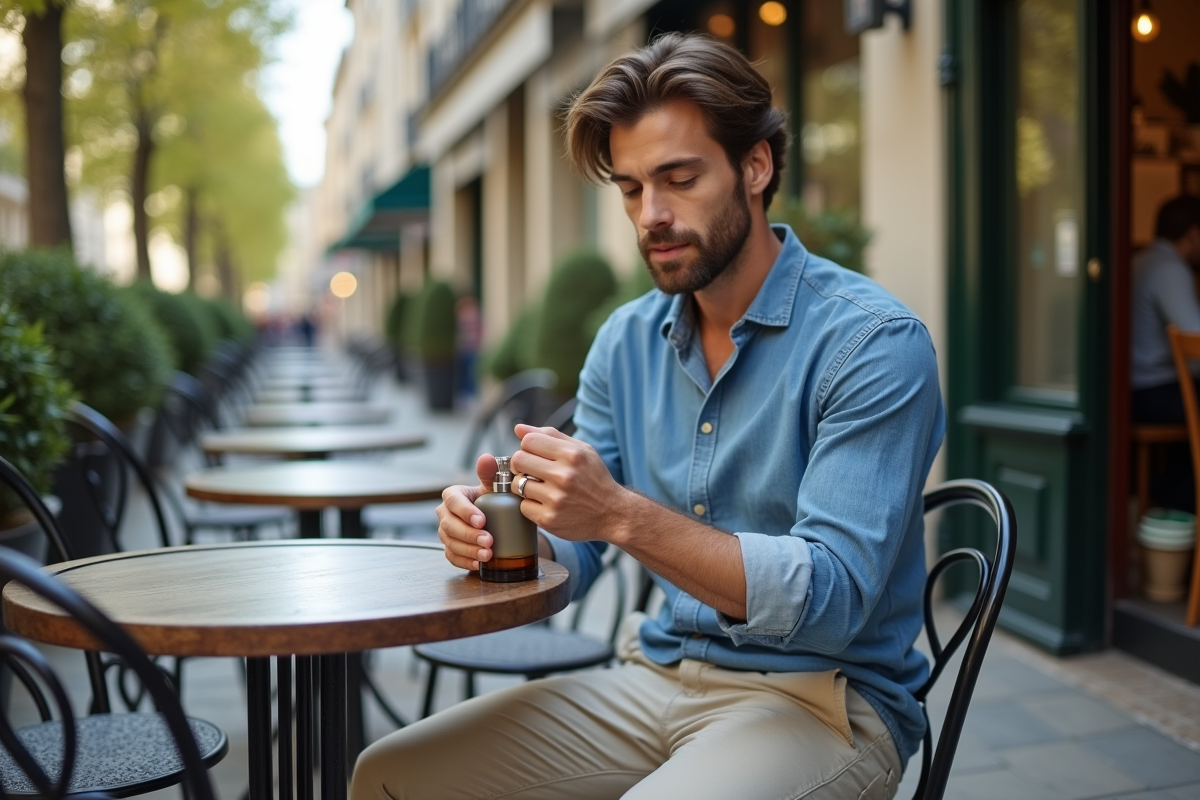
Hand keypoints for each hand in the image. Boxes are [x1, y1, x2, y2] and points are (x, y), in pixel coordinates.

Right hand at [435, 453, 497, 570]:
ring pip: (450, 542)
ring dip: (468, 550)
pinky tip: (479, 565)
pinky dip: (465, 562)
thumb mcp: (495, 487)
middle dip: (468, 535)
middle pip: (449, 525)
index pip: (453, 500)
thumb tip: (486, 458)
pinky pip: (452, 557)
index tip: (482, 520)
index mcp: (454, 495)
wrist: (501, 520)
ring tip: (488, 555)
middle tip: (489, 541)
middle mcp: (445, 513)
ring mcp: (446, 532)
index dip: (465, 511)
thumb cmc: (496, 500)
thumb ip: (490, 473)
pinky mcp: (450, 548)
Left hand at [509, 424, 627, 541]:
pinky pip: (523, 506)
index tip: (535, 455)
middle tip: (532, 471)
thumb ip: (550, 436)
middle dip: (522, 465)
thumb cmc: (594, 478)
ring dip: (525, 486)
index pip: (529, 441)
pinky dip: (531, 505)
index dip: (528, 447)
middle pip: (518, 460)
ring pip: (517, 484)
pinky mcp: (549, 519)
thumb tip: (518, 429)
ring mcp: (556, 499)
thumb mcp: (581, 450)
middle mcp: (564, 476)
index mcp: (572, 454)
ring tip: (541, 488)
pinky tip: (545, 504)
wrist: (613, 513)